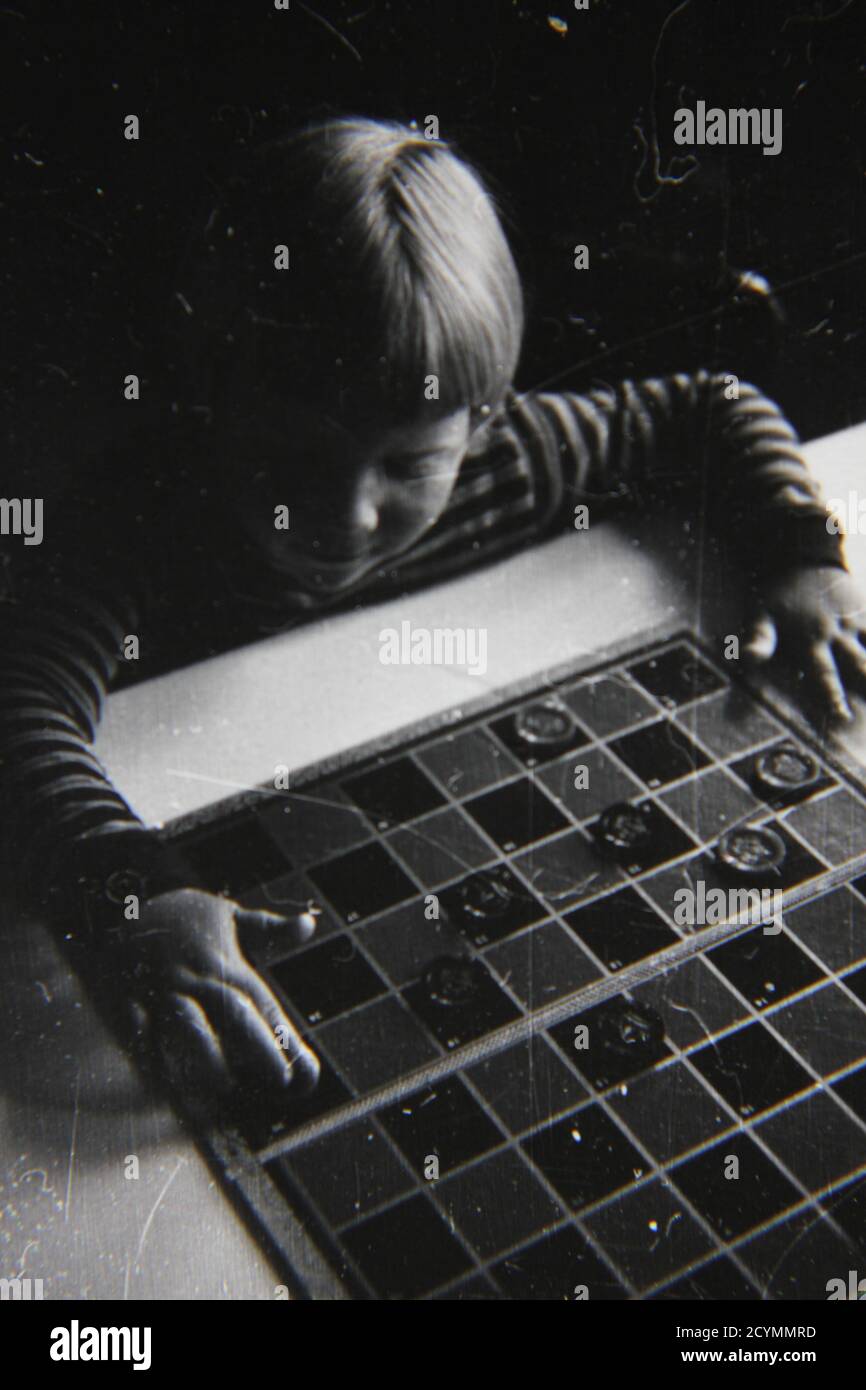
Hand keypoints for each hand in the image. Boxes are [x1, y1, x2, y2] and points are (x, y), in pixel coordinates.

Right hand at [116, 888, 319, 1102]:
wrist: (121, 896)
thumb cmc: (182, 915)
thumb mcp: (230, 916)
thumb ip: (271, 928)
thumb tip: (309, 925)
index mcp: (226, 963)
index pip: (260, 1002)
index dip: (282, 1032)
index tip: (305, 1064)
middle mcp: (198, 978)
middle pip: (233, 1013)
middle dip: (257, 1045)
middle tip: (281, 1078)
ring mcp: (162, 989)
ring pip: (187, 1022)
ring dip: (205, 1053)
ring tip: (223, 1084)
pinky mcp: (128, 999)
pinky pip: (139, 1030)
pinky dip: (152, 1053)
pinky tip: (163, 1083)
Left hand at [742, 566, 865, 721]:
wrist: (804, 557)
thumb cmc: (779, 594)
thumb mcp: (761, 614)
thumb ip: (759, 638)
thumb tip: (747, 660)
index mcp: (812, 640)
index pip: (824, 673)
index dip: (833, 695)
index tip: (842, 716)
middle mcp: (838, 634)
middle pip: (860, 664)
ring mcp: (857, 623)